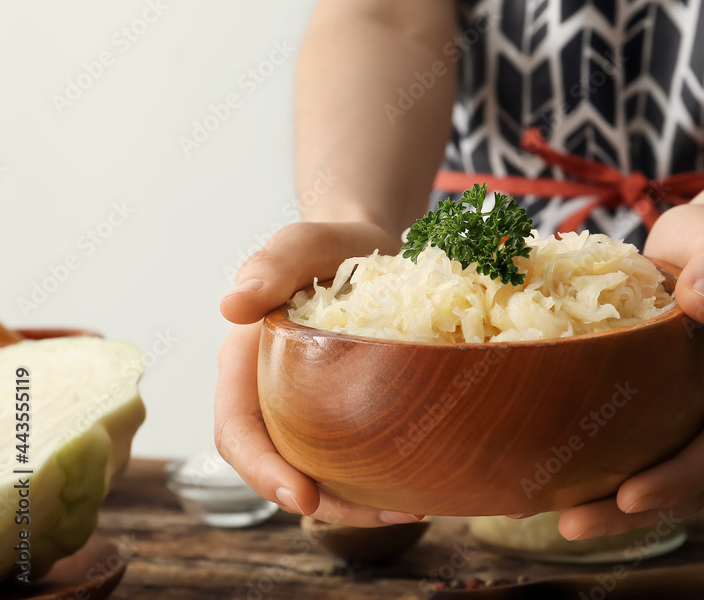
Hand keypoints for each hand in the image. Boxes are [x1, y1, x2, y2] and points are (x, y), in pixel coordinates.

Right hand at [214, 221, 423, 525]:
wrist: (370, 249)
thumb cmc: (330, 246)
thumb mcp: (303, 244)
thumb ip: (271, 264)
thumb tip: (232, 306)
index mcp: (246, 364)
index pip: (238, 432)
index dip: (262, 472)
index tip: (302, 498)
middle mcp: (270, 396)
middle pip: (281, 468)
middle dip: (325, 503)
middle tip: (387, 512)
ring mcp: (307, 410)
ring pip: (319, 473)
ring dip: (358, 502)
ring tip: (413, 507)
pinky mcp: (343, 414)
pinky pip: (351, 457)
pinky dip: (378, 477)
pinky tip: (419, 484)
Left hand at [557, 204, 703, 539]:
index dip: (682, 477)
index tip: (631, 497)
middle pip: (693, 481)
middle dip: (636, 513)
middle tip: (571, 527)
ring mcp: (702, 418)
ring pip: (666, 481)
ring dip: (615, 510)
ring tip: (555, 520)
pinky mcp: (671, 415)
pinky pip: (643, 457)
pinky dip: (605, 478)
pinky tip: (553, 484)